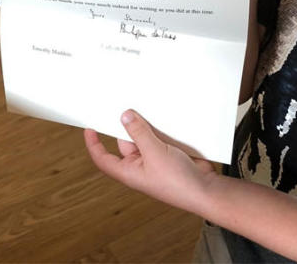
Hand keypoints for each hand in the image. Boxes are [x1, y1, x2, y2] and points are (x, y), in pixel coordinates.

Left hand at [83, 110, 217, 214]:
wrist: (206, 189)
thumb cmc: (178, 182)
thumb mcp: (154, 152)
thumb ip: (139, 133)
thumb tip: (125, 117)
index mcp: (129, 171)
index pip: (103, 158)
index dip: (94, 144)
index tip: (89, 128)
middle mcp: (140, 166)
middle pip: (126, 141)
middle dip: (128, 126)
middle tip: (128, 106)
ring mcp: (155, 160)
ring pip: (145, 137)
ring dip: (147, 126)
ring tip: (148, 110)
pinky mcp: (170, 155)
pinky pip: (160, 138)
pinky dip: (162, 129)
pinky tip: (165, 119)